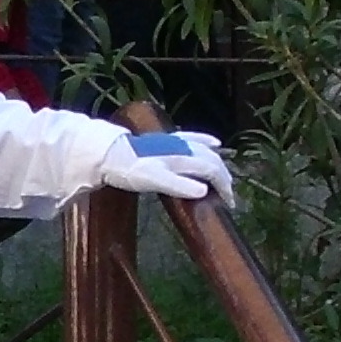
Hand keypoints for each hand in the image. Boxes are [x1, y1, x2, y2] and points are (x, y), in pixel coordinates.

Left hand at [96, 126, 232, 201]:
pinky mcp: (170, 139)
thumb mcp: (155, 181)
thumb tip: (204, 191)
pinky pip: (195, 138)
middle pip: (213, 161)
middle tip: (229, 195)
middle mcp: (185, 148)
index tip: (229, 203)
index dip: (224, 187)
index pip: (213, 171)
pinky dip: (208, 141)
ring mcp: (178, 142)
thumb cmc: (132, 170)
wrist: (111, 153)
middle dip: (225, 177)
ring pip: (207, 150)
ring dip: (220, 163)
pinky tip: (215, 143)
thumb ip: (180, 186)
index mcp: (184, 158)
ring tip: (225, 176)